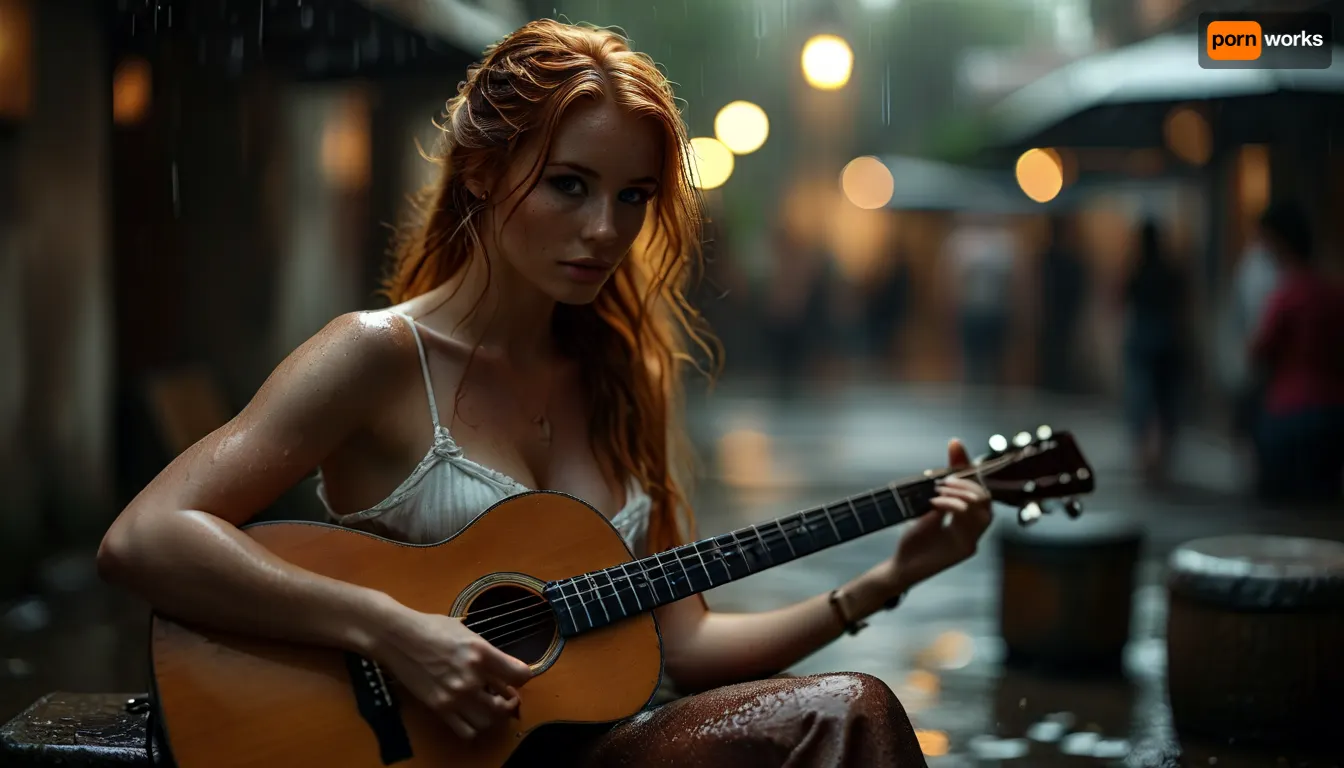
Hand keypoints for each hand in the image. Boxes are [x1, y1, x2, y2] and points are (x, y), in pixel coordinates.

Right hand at [371, 607, 532, 739]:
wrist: (397, 637)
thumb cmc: (431, 627)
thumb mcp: (466, 631)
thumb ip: (487, 652)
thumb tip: (502, 668)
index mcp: (481, 653)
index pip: (521, 675)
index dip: (524, 677)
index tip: (519, 676)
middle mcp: (471, 677)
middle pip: (507, 704)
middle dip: (511, 701)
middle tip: (507, 696)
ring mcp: (455, 695)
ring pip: (488, 721)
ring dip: (493, 716)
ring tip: (489, 706)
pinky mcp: (440, 708)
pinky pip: (466, 730)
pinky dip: (474, 727)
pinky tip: (471, 714)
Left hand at [891, 439, 992, 589]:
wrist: (901, 565)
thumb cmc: (914, 539)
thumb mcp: (926, 508)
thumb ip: (940, 490)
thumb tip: (946, 467)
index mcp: (966, 516)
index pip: (977, 486)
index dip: (968, 465)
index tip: (954, 445)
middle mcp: (974, 527)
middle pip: (986, 497)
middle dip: (965, 483)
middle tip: (942, 482)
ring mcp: (972, 539)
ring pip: (983, 509)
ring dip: (960, 494)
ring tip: (938, 493)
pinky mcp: (965, 548)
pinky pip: (969, 523)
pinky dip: (952, 506)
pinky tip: (935, 504)